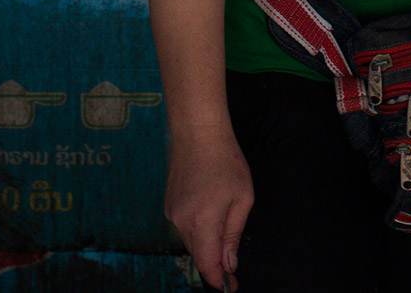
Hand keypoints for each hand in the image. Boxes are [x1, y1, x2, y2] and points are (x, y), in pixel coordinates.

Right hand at [164, 129, 253, 290]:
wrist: (198, 132)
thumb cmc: (225, 160)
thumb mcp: (242, 199)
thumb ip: (233, 235)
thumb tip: (229, 264)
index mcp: (202, 221)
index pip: (207, 264)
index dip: (220, 280)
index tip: (232, 286)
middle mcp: (181, 221)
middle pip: (199, 254)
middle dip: (215, 261)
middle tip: (233, 261)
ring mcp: (172, 213)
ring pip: (190, 241)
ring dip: (206, 242)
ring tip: (223, 217)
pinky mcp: (168, 205)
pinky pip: (184, 226)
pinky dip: (197, 227)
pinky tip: (209, 207)